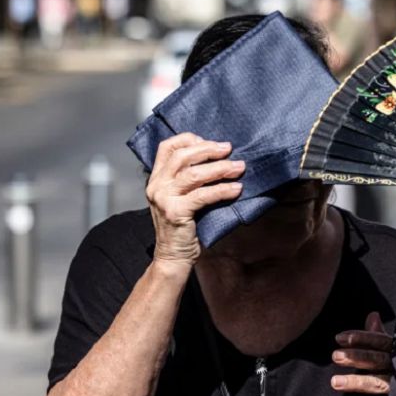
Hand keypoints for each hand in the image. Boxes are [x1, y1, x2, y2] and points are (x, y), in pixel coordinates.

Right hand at [146, 133, 244, 267]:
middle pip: (182, 156)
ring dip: (220, 168)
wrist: (173, 256)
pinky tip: (237, 189)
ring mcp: (163, 198)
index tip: (211, 142)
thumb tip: (218, 158)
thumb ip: (188, 178)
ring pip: (193, 174)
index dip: (189, 139)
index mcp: (156, 178)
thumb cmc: (183, 225)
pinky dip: (222, 190)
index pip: (167, 147)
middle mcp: (156, 185)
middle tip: (229, 149)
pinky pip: (202, 195)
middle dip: (208, 150)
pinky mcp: (175, 212)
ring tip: (239, 167)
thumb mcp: (180, 197)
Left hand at [332, 312, 392, 395]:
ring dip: (356, 383)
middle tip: (335, 356)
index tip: (338, 338)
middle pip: (376, 359)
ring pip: (377, 383)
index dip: (360, 338)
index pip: (377, 341)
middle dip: (356, 357)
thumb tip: (372, 314)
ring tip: (334, 382)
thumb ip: (381, 334)